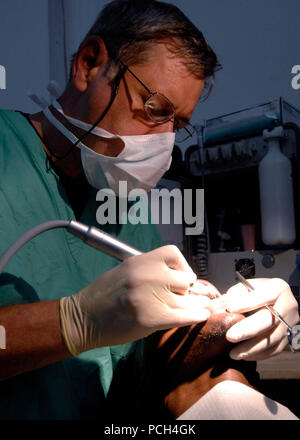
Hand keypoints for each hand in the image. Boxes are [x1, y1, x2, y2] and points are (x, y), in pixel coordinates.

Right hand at [59, 245, 211, 354]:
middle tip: (180, 295)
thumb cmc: (103, 294)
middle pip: (185, 279)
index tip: (180, 276)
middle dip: (186, 288)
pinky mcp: (151, 319)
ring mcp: (150, 297)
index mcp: (139, 261)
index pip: (174, 254)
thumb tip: (181, 278)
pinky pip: (184, 316)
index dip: (181, 266)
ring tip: (193, 306)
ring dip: (191, 304)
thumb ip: (151, 271)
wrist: (84, 317)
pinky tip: (200, 315)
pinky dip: (195, 316)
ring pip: (187, 299)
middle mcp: (147, 275)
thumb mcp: (125, 270)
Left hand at [224, 278, 299, 360]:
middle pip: (269, 319)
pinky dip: (259, 354)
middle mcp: (287, 305)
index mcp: (278, 288)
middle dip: (248, 330)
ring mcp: (290, 323)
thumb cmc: (255, 293)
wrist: (272, 301)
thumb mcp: (246, 286)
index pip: (263, 295)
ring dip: (252, 348)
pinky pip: (275, 349)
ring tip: (234, 353)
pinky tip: (244, 356)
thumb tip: (222, 304)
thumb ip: (236, 294)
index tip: (229, 309)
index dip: (246, 303)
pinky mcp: (288, 337)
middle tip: (230, 336)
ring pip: (273, 339)